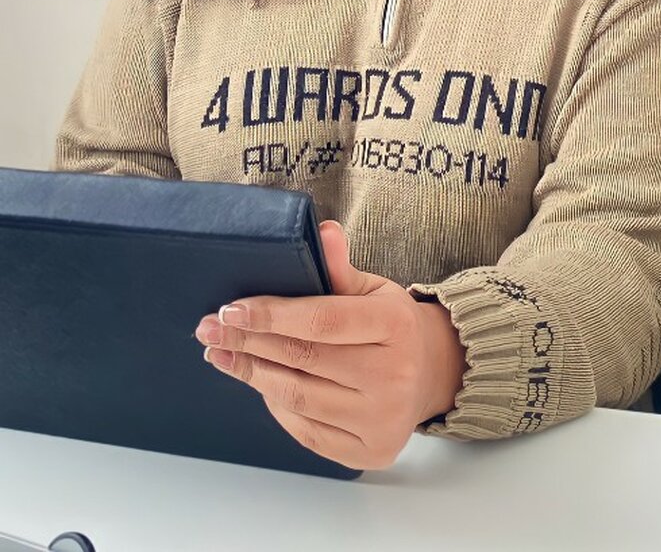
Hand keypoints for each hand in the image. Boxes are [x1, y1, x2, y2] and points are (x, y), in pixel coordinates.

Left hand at [193, 220, 466, 469]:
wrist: (427, 374)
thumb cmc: (391, 326)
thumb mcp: (374, 289)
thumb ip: (341, 268)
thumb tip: (322, 232)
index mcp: (396, 325)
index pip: (323, 320)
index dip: (272, 314)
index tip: (231, 308)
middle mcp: (393, 375)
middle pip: (302, 358)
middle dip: (248, 341)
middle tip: (210, 328)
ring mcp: (381, 418)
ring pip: (297, 397)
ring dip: (252, 373)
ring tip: (223, 354)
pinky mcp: (368, 451)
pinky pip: (305, 430)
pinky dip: (276, 405)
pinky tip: (258, 382)